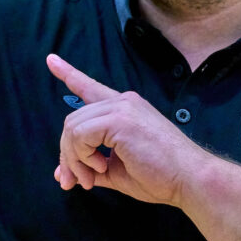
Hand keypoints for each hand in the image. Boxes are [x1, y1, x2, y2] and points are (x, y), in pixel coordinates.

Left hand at [46, 54, 206, 205]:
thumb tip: (60, 174)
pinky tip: (101, 167)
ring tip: (91, 178)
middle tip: (75, 181)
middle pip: (72, 121)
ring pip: (72, 128)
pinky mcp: (119, 120)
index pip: (90, 87)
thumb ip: (90, 168)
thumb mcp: (117, 171)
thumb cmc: (161, 177)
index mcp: (125, 109)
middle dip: (67, 154)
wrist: (189, 179)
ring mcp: (121, 107)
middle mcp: (122, 101)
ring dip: (74, 159)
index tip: (51, 60)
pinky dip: (82, 156)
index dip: (69, 74)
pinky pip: (80, 135)